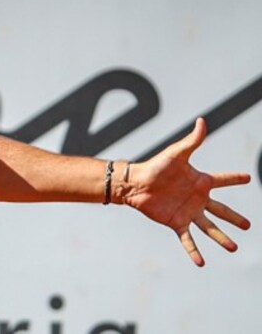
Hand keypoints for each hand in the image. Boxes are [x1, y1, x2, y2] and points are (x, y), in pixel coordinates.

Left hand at [122, 117, 251, 266]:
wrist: (135, 183)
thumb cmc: (156, 166)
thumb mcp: (176, 153)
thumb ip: (192, 140)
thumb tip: (202, 121)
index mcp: (201, 181)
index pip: (223, 180)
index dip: (235, 179)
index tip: (248, 178)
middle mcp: (197, 199)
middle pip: (221, 210)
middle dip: (235, 218)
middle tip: (248, 225)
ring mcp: (188, 212)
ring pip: (209, 228)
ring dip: (221, 238)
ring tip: (233, 248)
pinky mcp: (176, 222)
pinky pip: (188, 239)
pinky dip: (194, 251)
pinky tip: (201, 263)